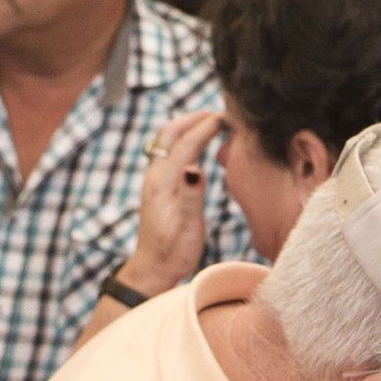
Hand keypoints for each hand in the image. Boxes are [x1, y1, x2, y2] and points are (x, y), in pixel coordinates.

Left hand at [121, 110, 225, 295]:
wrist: (153, 268)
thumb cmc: (172, 252)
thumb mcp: (185, 228)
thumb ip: (190, 197)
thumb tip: (195, 168)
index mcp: (162, 184)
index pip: (184, 144)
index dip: (205, 128)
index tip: (226, 117)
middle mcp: (156, 176)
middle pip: (169, 133)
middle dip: (193, 118)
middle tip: (219, 113)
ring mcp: (156, 179)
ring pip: (169, 140)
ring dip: (189, 125)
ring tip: (213, 121)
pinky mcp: (161, 185)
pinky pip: (172, 152)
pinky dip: (187, 139)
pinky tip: (202, 142)